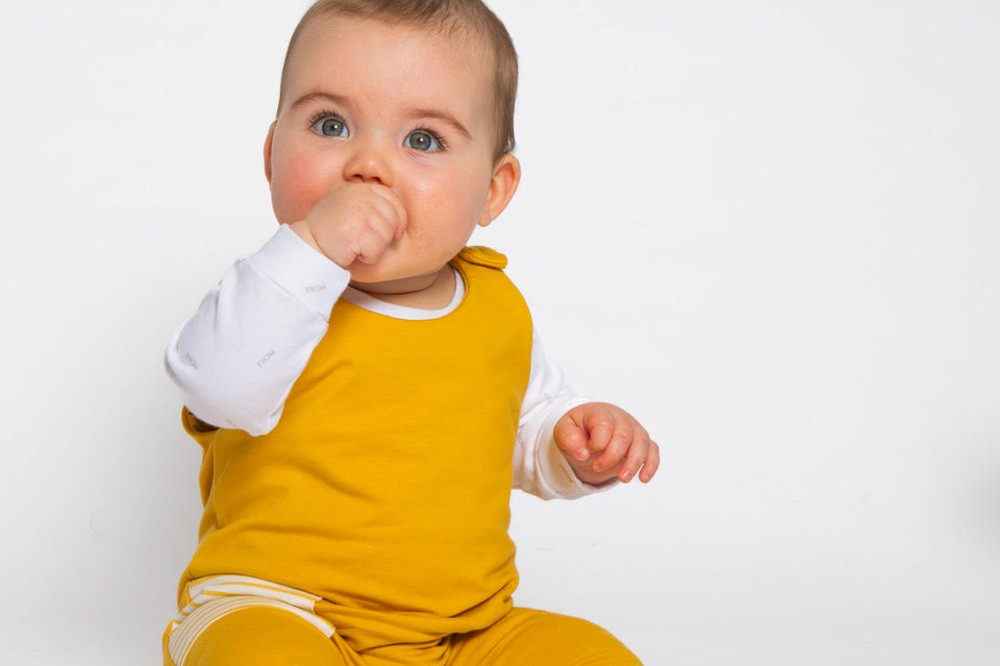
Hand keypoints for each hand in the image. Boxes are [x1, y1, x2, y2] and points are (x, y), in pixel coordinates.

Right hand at [289, 183, 406, 268]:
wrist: (308, 244)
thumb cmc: (330, 231)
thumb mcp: (349, 207)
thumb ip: (371, 204)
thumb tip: (400, 221)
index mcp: (360, 188)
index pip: (393, 200)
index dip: (399, 219)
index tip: (396, 233)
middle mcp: (360, 196)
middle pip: (394, 218)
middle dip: (386, 235)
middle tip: (365, 240)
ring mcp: (359, 211)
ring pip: (387, 235)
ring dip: (375, 247)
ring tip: (355, 244)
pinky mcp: (357, 230)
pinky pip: (377, 249)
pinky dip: (368, 257)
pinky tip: (352, 251)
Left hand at [553, 402, 659, 484]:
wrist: (589, 430)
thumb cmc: (578, 429)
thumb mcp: (564, 430)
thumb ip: (569, 438)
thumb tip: (582, 453)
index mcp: (601, 413)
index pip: (605, 426)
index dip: (596, 443)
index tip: (585, 452)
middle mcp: (621, 419)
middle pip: (625, 435)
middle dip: (612, 456)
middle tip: (596, 467)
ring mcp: (634, 429)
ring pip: (642, 443)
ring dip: (634, 463)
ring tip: (623, 479)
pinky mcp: (642, 442)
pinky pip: (653, 450)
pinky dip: (651, 465)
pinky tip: (643, 478)